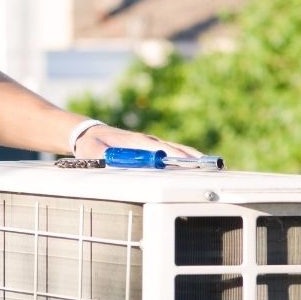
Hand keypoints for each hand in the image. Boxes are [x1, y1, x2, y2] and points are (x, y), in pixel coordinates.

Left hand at [74, 125, 201, 158]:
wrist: (90, 134)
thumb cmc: (92, 144)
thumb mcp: (92, 151)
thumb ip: (101, 157)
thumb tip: (111, 161)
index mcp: (135, 141)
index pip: (158, 149)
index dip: (172, 156)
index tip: (187, 163)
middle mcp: (147, 141)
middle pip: (173, 148)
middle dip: (190, 157)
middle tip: (209, 165)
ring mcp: (151, 144)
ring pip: (176, 149)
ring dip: (192, 157)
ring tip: (210, 165)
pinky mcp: (152, 148)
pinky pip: (172, 152)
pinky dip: (186, 157)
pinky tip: (197, 165)